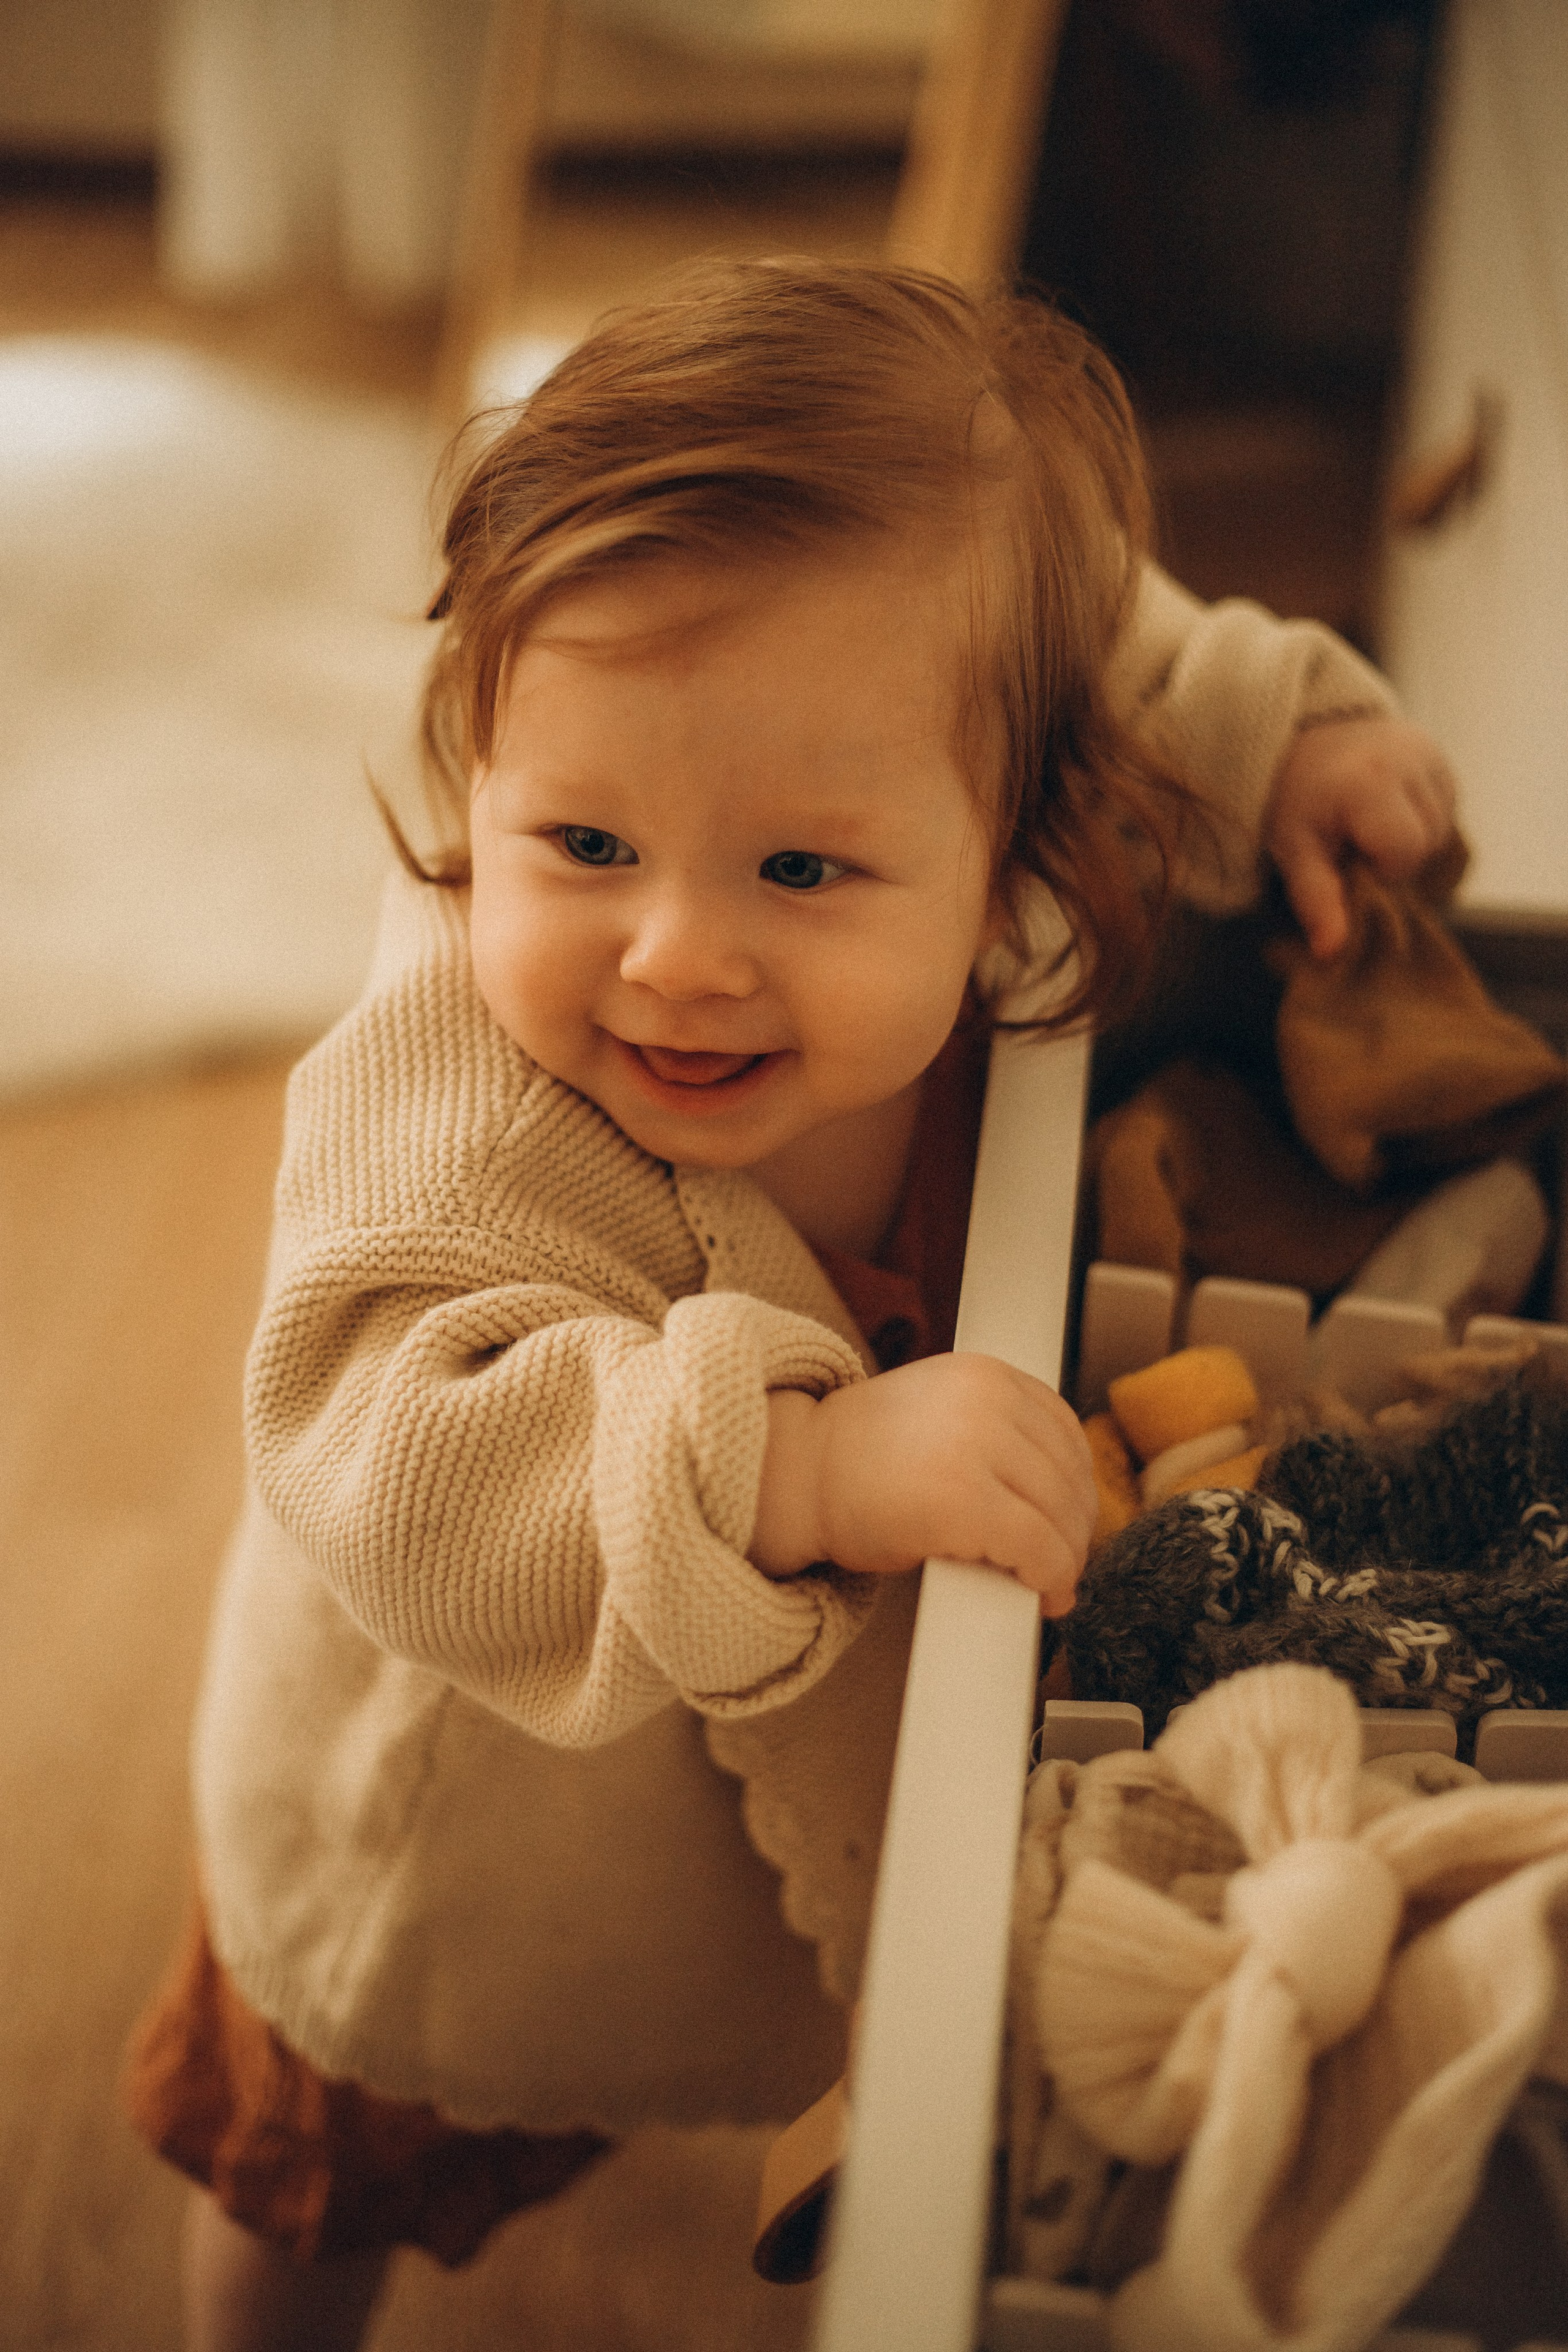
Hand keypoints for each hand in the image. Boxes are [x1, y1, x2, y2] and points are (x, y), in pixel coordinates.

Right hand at [750, 1354, 1095, 1616]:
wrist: (795, 1475)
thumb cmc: (857, 1461)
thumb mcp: (940, 1415)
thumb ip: (997, 1434)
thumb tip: (1060, 1497)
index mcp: (985, 1375)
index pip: (1066, 1432)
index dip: (1078, 1485)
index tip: (1070, 1520)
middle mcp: (988, 1401)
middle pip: (1070, 1476)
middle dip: (1075, 1531)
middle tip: (1062, 1565)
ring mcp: (977, 1448)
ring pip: (1062, 1516)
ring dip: (1065, 1559)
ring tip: (1048, 1581)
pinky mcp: (966, 1502)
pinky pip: (1038, 1548)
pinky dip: (1050, 1577)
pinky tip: (1041, 1594)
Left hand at [1265, 717, 1457, 959]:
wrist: (1307, 737)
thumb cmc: (1296, 797)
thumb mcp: (1294, 848)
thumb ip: (1317, 898)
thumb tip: (1332, 953)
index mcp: (1370, 783)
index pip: (1404, 853)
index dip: (1379, 868)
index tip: (1348, 855)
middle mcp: (1410, 760)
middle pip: (1428, 844)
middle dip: (1394, 856)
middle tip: (1354, 840)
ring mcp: (1430, 755)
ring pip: (1440, 830)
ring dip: (1408, 839)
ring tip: (1369, 822)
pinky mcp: (1441, 757)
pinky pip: (1445, 810)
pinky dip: (1420, 819)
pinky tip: (1388, 808)